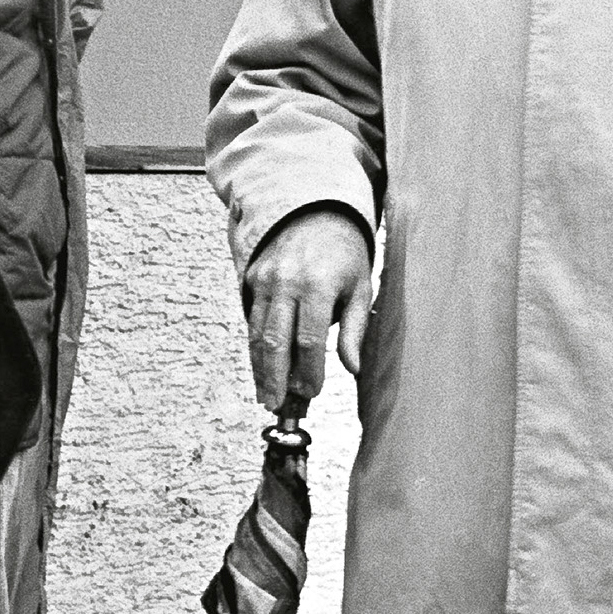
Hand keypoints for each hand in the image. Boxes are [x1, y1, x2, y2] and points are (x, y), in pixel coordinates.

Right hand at [242, 206, 373, 419]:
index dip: (309, 371)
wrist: (315, 209)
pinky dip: (255, 346)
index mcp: (318, 284)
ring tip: (265, 394)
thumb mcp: (361, 286)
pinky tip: (260, 367)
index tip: (311, 391)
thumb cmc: (345, 252)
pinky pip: (252, 319)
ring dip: (260, 368)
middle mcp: (286, 282)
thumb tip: (353, 367)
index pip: (309, 340)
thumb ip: (355, 329)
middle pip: (276, 341)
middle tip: (276, 404)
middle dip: (275, 378)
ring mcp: (265, 279)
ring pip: (258, 333)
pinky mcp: (252, 278)